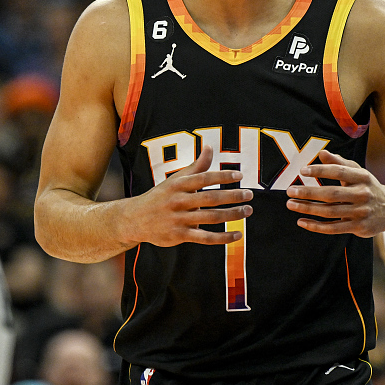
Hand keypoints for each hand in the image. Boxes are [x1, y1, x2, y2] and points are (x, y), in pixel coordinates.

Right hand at [120, 145, 252, 246]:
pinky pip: (205, 237)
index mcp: (178, 185)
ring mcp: (179, 219)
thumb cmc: (161, 196)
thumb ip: (196, 166)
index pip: (203, 178)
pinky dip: (222, 238)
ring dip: (231, 215)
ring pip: (210, 218)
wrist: (135, 219)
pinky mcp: (179, 235)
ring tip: (247, 211)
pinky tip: (237, 235)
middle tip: (249, 195)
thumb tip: (209, 147)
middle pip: (210, 199)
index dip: (222, 177)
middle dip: (232, 197)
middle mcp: (178, 201)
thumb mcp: (176, 180)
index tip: (239, 176)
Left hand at [284, 150, 384, 236]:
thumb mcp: (358, 172)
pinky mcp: (358, 227)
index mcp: (362, 177)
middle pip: (332, 194)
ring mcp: (361, 212)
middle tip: (291, 191)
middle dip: (309, 193)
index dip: (320, 170)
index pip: (339, 172)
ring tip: (291, 204)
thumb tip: (322, 153)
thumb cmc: (368, 187)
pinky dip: (316, 226)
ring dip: (308, 209)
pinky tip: (302, 222)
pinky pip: (333, 228)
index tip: (302, 171)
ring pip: (330, 212)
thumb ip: (339, 163)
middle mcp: (362, 194)